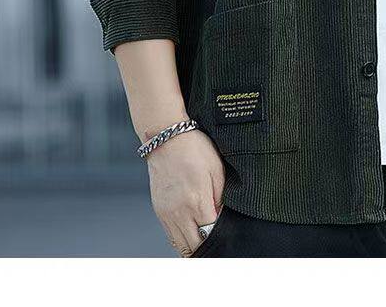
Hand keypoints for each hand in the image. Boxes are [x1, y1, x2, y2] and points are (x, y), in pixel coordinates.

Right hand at [146, 128, 225, 256]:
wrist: (167, 139)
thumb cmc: (195, 149)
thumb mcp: (217, 170)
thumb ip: (220, 199)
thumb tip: (221, 219)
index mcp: (197, 201)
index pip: (209, 235)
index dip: (219, 238)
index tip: (227, 236)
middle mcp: (179, 212)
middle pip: (193, 246)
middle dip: (206, 246)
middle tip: (217, 242)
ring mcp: (166, 213)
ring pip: (180, 245)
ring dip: (193, 246)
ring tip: (205, 239)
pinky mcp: (159, 211)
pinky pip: (170, 235)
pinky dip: (181, 239)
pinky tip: (191, 233)